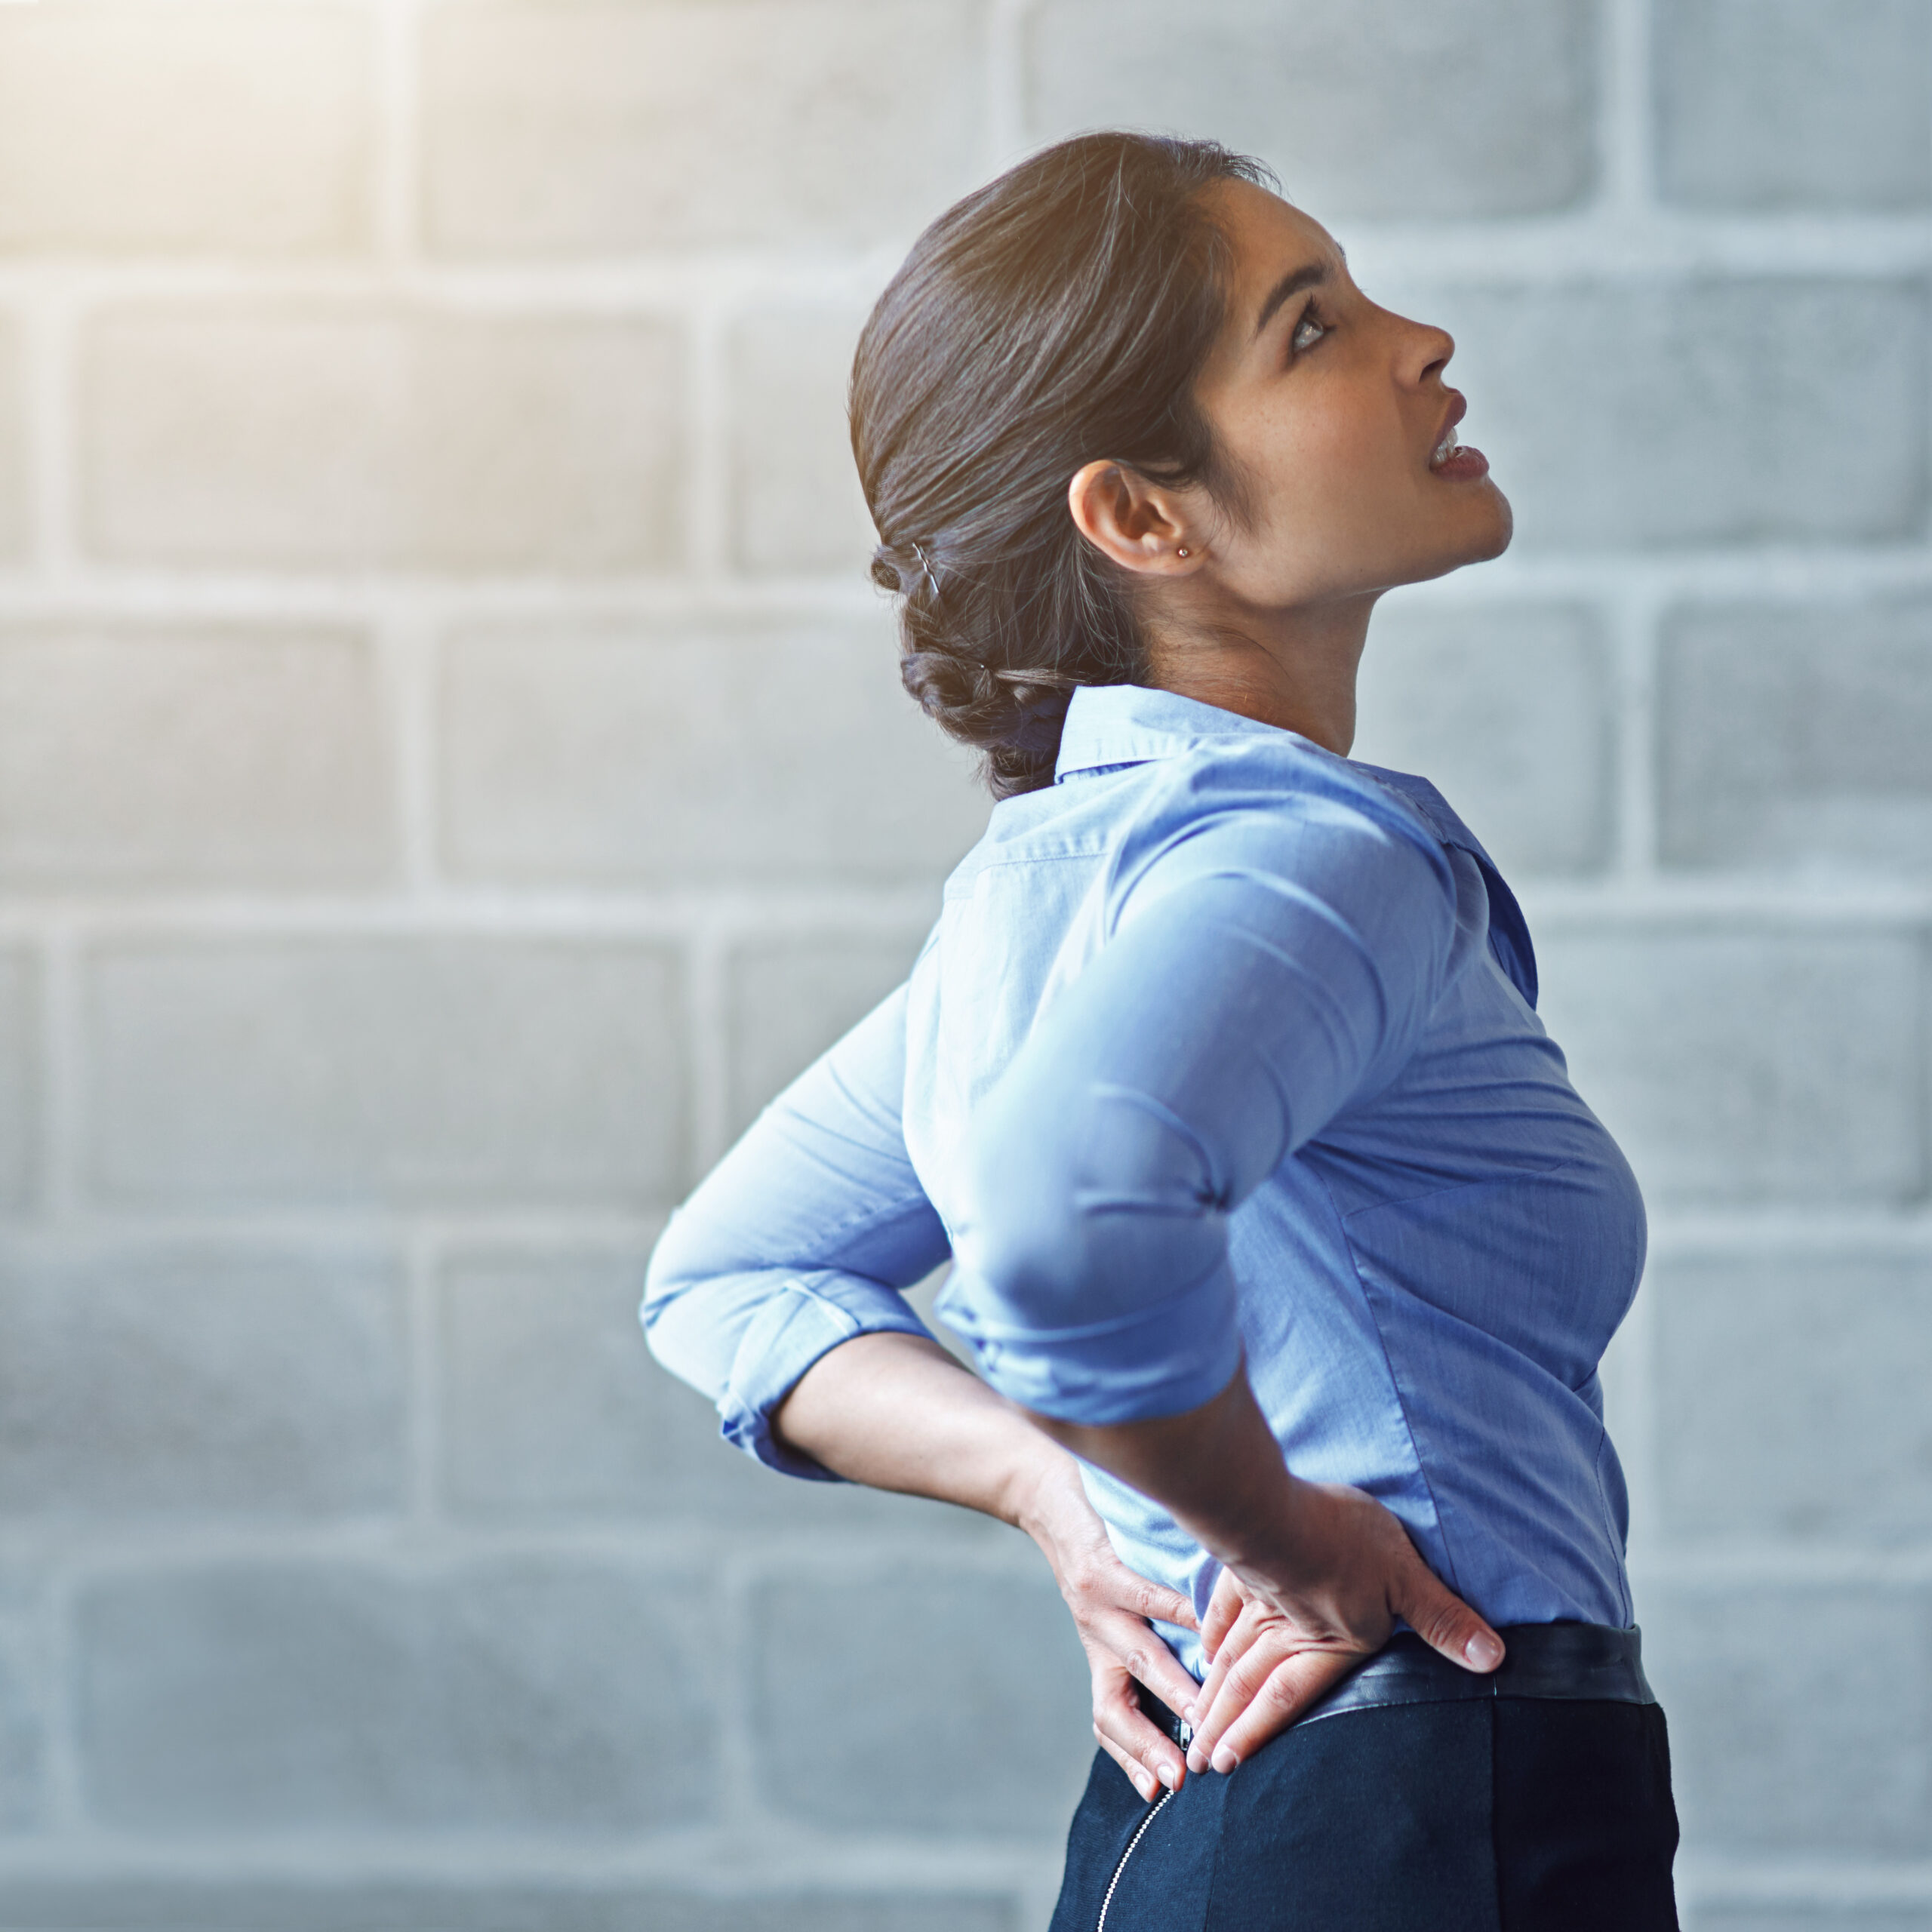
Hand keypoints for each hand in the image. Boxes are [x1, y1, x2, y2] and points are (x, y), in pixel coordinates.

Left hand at [1017, 1453, 1201, 1802]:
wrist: (1044, 1495)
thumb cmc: (1095, 1550)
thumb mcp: (1112, 1605)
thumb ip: (1151, 1637)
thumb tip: (1206, 1672)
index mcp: (1101, 1654)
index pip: (1109, 1720)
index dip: (1130, 1757)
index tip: (1158, 1792)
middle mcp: (1095, 1638)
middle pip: (1116, 1707)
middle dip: (1149, 1745)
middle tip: (1183, 1777)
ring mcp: (1095, 1607)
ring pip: (1138, 1658)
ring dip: (1170, 1689)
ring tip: (1204, 1711)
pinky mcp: (1101, 1568)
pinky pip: (1144, 1596)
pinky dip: (1176, 1611)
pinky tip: (1204, 1621)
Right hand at [1183, 1481, 1503, 1776]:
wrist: (1276, 1504)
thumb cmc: (1342, 1537)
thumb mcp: (1406, 1575)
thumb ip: (1444, 1618)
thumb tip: (1493, 1658)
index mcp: (1331, 1641)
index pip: (1290, 1698)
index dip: (1261, 1733)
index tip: (1229, 1765)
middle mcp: (1288, 1632)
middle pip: (1252, 1686)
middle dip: (1227, 1726)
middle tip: (1199, 1761)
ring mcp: (1260, 1600)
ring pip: (1232, 1656)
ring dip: (1213, 1692)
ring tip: (1195, 1722)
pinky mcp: (1243, 1568)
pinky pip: (1223, 1610)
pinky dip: (1212, 1634)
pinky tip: (1205, 1652)